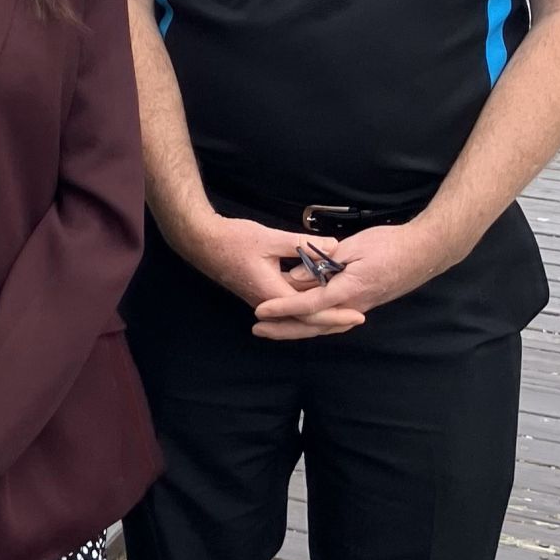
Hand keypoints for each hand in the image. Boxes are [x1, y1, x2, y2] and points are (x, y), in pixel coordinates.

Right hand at [176, 212, 344, 325]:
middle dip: (331, 321)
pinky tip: (316, 301)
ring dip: (318, 316)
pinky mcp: (259, 293)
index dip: (335, 315)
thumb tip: (333, 246)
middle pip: (304, 321)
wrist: (201, 241)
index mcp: (272, 292)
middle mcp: (267, 302)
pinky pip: (287, 307)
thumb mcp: (269, 239)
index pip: (309, 313)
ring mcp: (262, 299)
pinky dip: (305, 307)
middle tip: (358, 318)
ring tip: (343, 314)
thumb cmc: (232, 239)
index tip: (357, 315)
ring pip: (295, 315)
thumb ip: (301, 244)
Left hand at [250, 221, 453, 338]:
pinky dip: (314, 323)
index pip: (309, 303)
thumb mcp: (353, 246)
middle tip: (257, 329)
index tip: (260, 311)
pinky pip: (334, 319)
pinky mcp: (363, 303)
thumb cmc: (391, 244)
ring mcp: (360, 306)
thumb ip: (323, 262)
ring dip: (296, 328)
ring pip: (323, 325)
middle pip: (313, 324)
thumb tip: (295, 277)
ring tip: (271, 329)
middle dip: (284, 328)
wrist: (426, 252)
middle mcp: (354, 305)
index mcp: (350, 289)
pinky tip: (300, 322)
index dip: (283, 308)